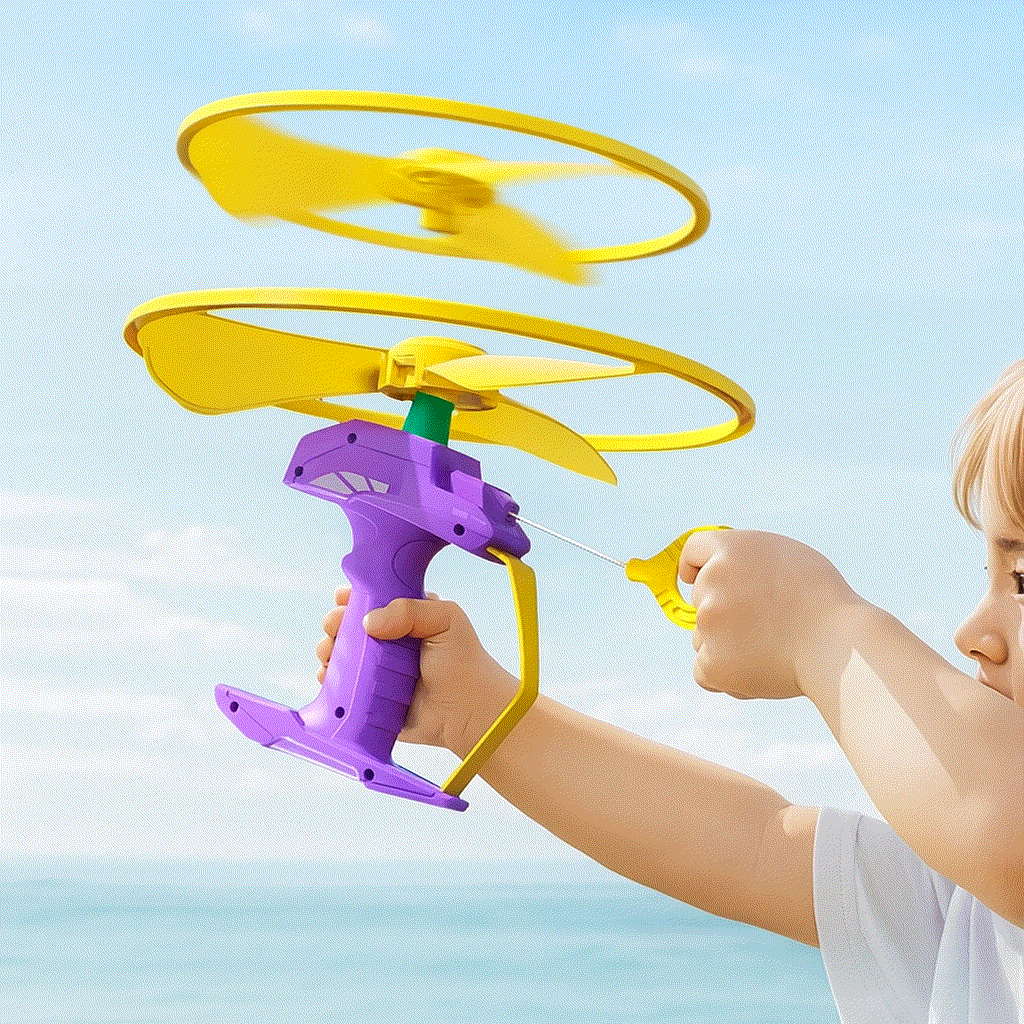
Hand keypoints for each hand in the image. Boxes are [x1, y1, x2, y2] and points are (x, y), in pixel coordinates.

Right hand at [316, 587, 517, 755]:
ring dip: (328, 650)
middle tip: (334, 629)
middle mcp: (387, 642)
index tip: (342, 599)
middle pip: (349, 627)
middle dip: (335, 624)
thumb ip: (409, 611)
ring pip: (340, 655)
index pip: (372, 601)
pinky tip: (327, 674)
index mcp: (405, 618)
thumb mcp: (445, 619)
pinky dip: (329, 679)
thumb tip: (368, 622)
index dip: (353, 598)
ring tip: (329, 652)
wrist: (468, 712)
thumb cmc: (462, 661)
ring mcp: (376, 670)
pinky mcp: (368, 697)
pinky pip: (341, 686)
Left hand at [679, 530, 861, 699]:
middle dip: (724, 610)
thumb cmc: (824, 602)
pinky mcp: (711, 662)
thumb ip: (746, 561)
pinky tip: (759, 671)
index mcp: (731, 549)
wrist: (841, 647)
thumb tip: (721, 575)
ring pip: (702, 637)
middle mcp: (712, 581)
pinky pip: (705, 671)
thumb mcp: (785, 556)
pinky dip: (726, 676)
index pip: (694, 550)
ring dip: (725, 645)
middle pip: (700, 597)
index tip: (693, 576)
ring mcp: (708, 622)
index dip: (694, 566)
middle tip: (767, 622)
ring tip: (771, 647)